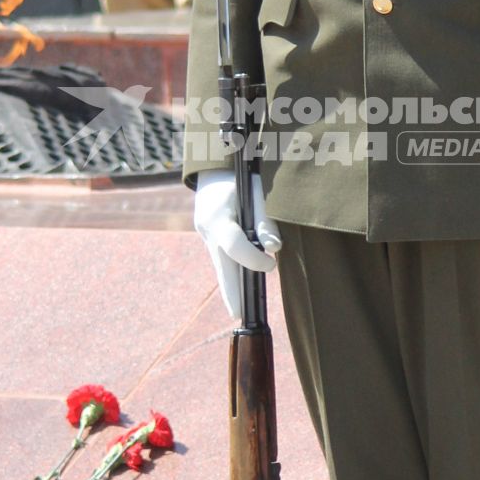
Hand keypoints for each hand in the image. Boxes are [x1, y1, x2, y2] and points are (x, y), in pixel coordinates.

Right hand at [194, 171, 281, 319]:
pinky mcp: (210, 236)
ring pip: (220, 264)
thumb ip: (265, 218)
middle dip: (230, 292)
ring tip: (240, 309)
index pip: (234, 245)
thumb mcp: (256, 190)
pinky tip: (240, 287)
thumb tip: (274, 248)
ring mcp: (205, 234)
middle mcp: (208, 229)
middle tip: (238, 315)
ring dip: (231, 285)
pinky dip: (232, 270)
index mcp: (218, 215)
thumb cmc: (241, 175)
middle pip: (220, 266)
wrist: (214, 164)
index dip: (253, 259)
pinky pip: (222, 257)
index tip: (272, 265)